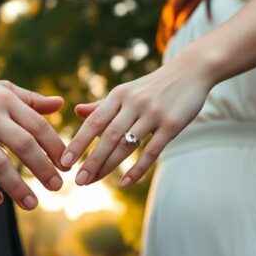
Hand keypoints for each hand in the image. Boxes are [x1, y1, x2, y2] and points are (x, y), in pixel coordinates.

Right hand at [0, 80, 66, 208]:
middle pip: (23, 145)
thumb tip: (60, 105)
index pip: (37, 125)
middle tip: (57, 187)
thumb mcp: (3, 91)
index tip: (66, 166)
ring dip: (17, 188)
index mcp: (6, 101)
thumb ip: (31, 99)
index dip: (55, 147)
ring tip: (33, 204)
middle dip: (42, 168)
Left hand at [61, 62, 212, 187]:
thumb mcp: (126, 91)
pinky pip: (152, 151)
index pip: (94, 121)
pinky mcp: (172, 124)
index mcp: (119, 95)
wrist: (191, 71)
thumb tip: (76, 112)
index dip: (78, 142)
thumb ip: (102, 105)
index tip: (64, 161)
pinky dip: (137, 169)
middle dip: (91, 159)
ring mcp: (153, 114)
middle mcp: (133, 103)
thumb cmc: (153, 86)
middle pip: (108, 136)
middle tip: (78, 180)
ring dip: (108, 166)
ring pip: (127, 144)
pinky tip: (125, 183)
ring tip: (92, 182)